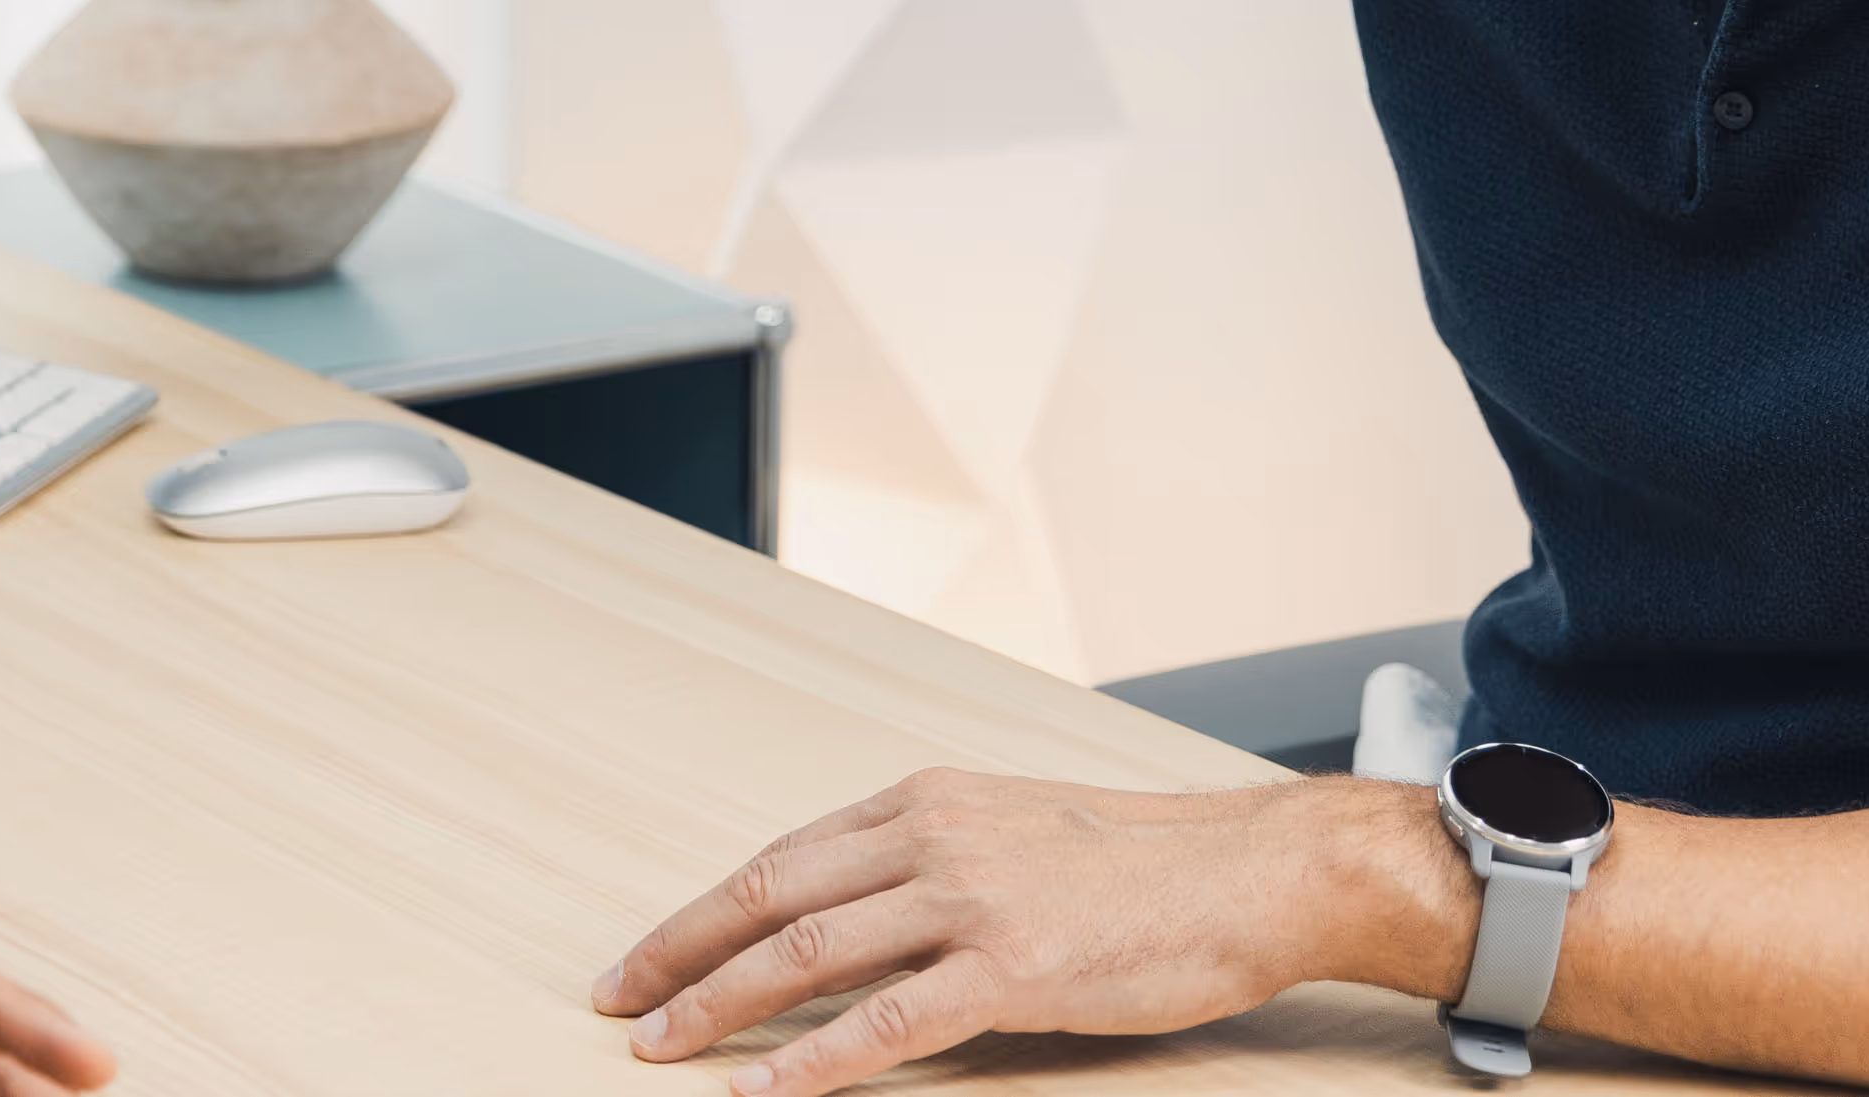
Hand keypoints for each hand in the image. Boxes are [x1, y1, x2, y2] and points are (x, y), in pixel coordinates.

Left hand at [592, 769, 1455, 1093]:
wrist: (1252, 870)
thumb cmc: (1145, 863)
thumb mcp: (1013, 831)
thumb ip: (930, 862)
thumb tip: (852, 915)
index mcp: (924, 800)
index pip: (782, 856)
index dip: (705, 910)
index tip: (647, 953)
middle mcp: (930, 835)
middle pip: (769, 894)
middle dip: (680, 950)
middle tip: (615, 999)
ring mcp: (968, 898)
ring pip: (807, 952)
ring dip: (721, 1004)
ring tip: (662, 1046)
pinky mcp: (1012, 967)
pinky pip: (888, 1023)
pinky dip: (815, 1062)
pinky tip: (765, 1092)